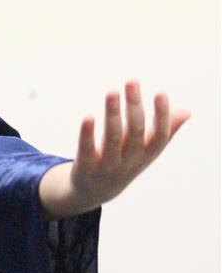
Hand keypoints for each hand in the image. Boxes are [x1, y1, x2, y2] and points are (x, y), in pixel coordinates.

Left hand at [40, 80, 189, 218]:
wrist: (94, 192)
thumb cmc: (124, 161)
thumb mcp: (145, 149)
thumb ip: (165, 131)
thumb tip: (187, 110)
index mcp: (146, 154)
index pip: (159, 135)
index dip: (162, 116)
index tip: (161, 92)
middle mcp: (129, 160)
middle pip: (135, 132)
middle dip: (134, 106)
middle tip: (132, 80)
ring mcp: (107, 165)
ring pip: (112, 138)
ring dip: (112, 114)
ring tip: (112, 90)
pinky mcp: (85, 168)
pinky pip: (86, 150)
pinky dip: (87, 134)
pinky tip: (88, 116)